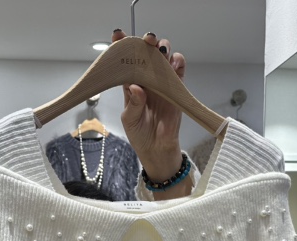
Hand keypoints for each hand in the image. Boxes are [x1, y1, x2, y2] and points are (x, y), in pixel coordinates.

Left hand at [112, 30, 190, 197]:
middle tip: (145, 41)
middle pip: (146, 53)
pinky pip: (179, 70)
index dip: (121, 45)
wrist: (157, 150)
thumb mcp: (130, 121)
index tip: (118, 34)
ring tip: (160, 50)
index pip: (124, 60)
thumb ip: (132, 104)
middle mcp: (146, 78)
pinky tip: (175, 62)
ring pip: (163, 57)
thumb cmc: (140, 135)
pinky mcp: (176, 88)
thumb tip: (136, 88)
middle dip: (146, 42)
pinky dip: (178, 62)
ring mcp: (161, 82)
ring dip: (163, 48)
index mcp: (130, 83)